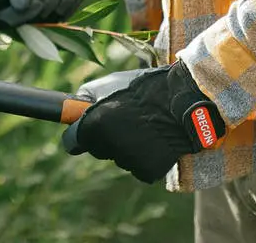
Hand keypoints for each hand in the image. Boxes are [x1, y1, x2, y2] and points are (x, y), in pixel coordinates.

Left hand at [62, 61, 225, 183]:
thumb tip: (71, 110)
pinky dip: (144, 157)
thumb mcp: (109, 84)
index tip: (84, 130)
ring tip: (144, 126)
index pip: (72, 142)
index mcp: (95, 125)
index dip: (79, 133)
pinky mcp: (148, 171)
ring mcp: (129, 160)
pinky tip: (154, 141)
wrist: (183, 101)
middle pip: (98, 149)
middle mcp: (109, 146)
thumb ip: (86, 98)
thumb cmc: (144, 89)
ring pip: (119, 158)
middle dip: (106, 137)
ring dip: (127, 146)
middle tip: (125, 120)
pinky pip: (138, 167)